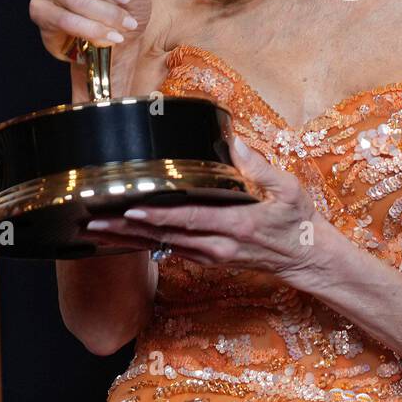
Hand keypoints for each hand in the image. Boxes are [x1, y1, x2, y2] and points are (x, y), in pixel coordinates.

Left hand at [83, 136, 332, 282]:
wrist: (308, 258)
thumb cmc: (299, 221)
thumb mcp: (288, 190)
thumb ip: (258, 167)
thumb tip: (233, 141)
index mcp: (237, 225)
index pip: (189, 219)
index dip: (158, 215)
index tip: (130, 208)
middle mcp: (219, 245)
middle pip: (165, 236)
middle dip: (127, 229)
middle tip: (93, 221)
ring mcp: (212, 256)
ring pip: (163, 245)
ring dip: (129, 238)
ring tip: (97, 228)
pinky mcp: (209, 259)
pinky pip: (171, 250)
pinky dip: (145, 242)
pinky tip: (124, 236)